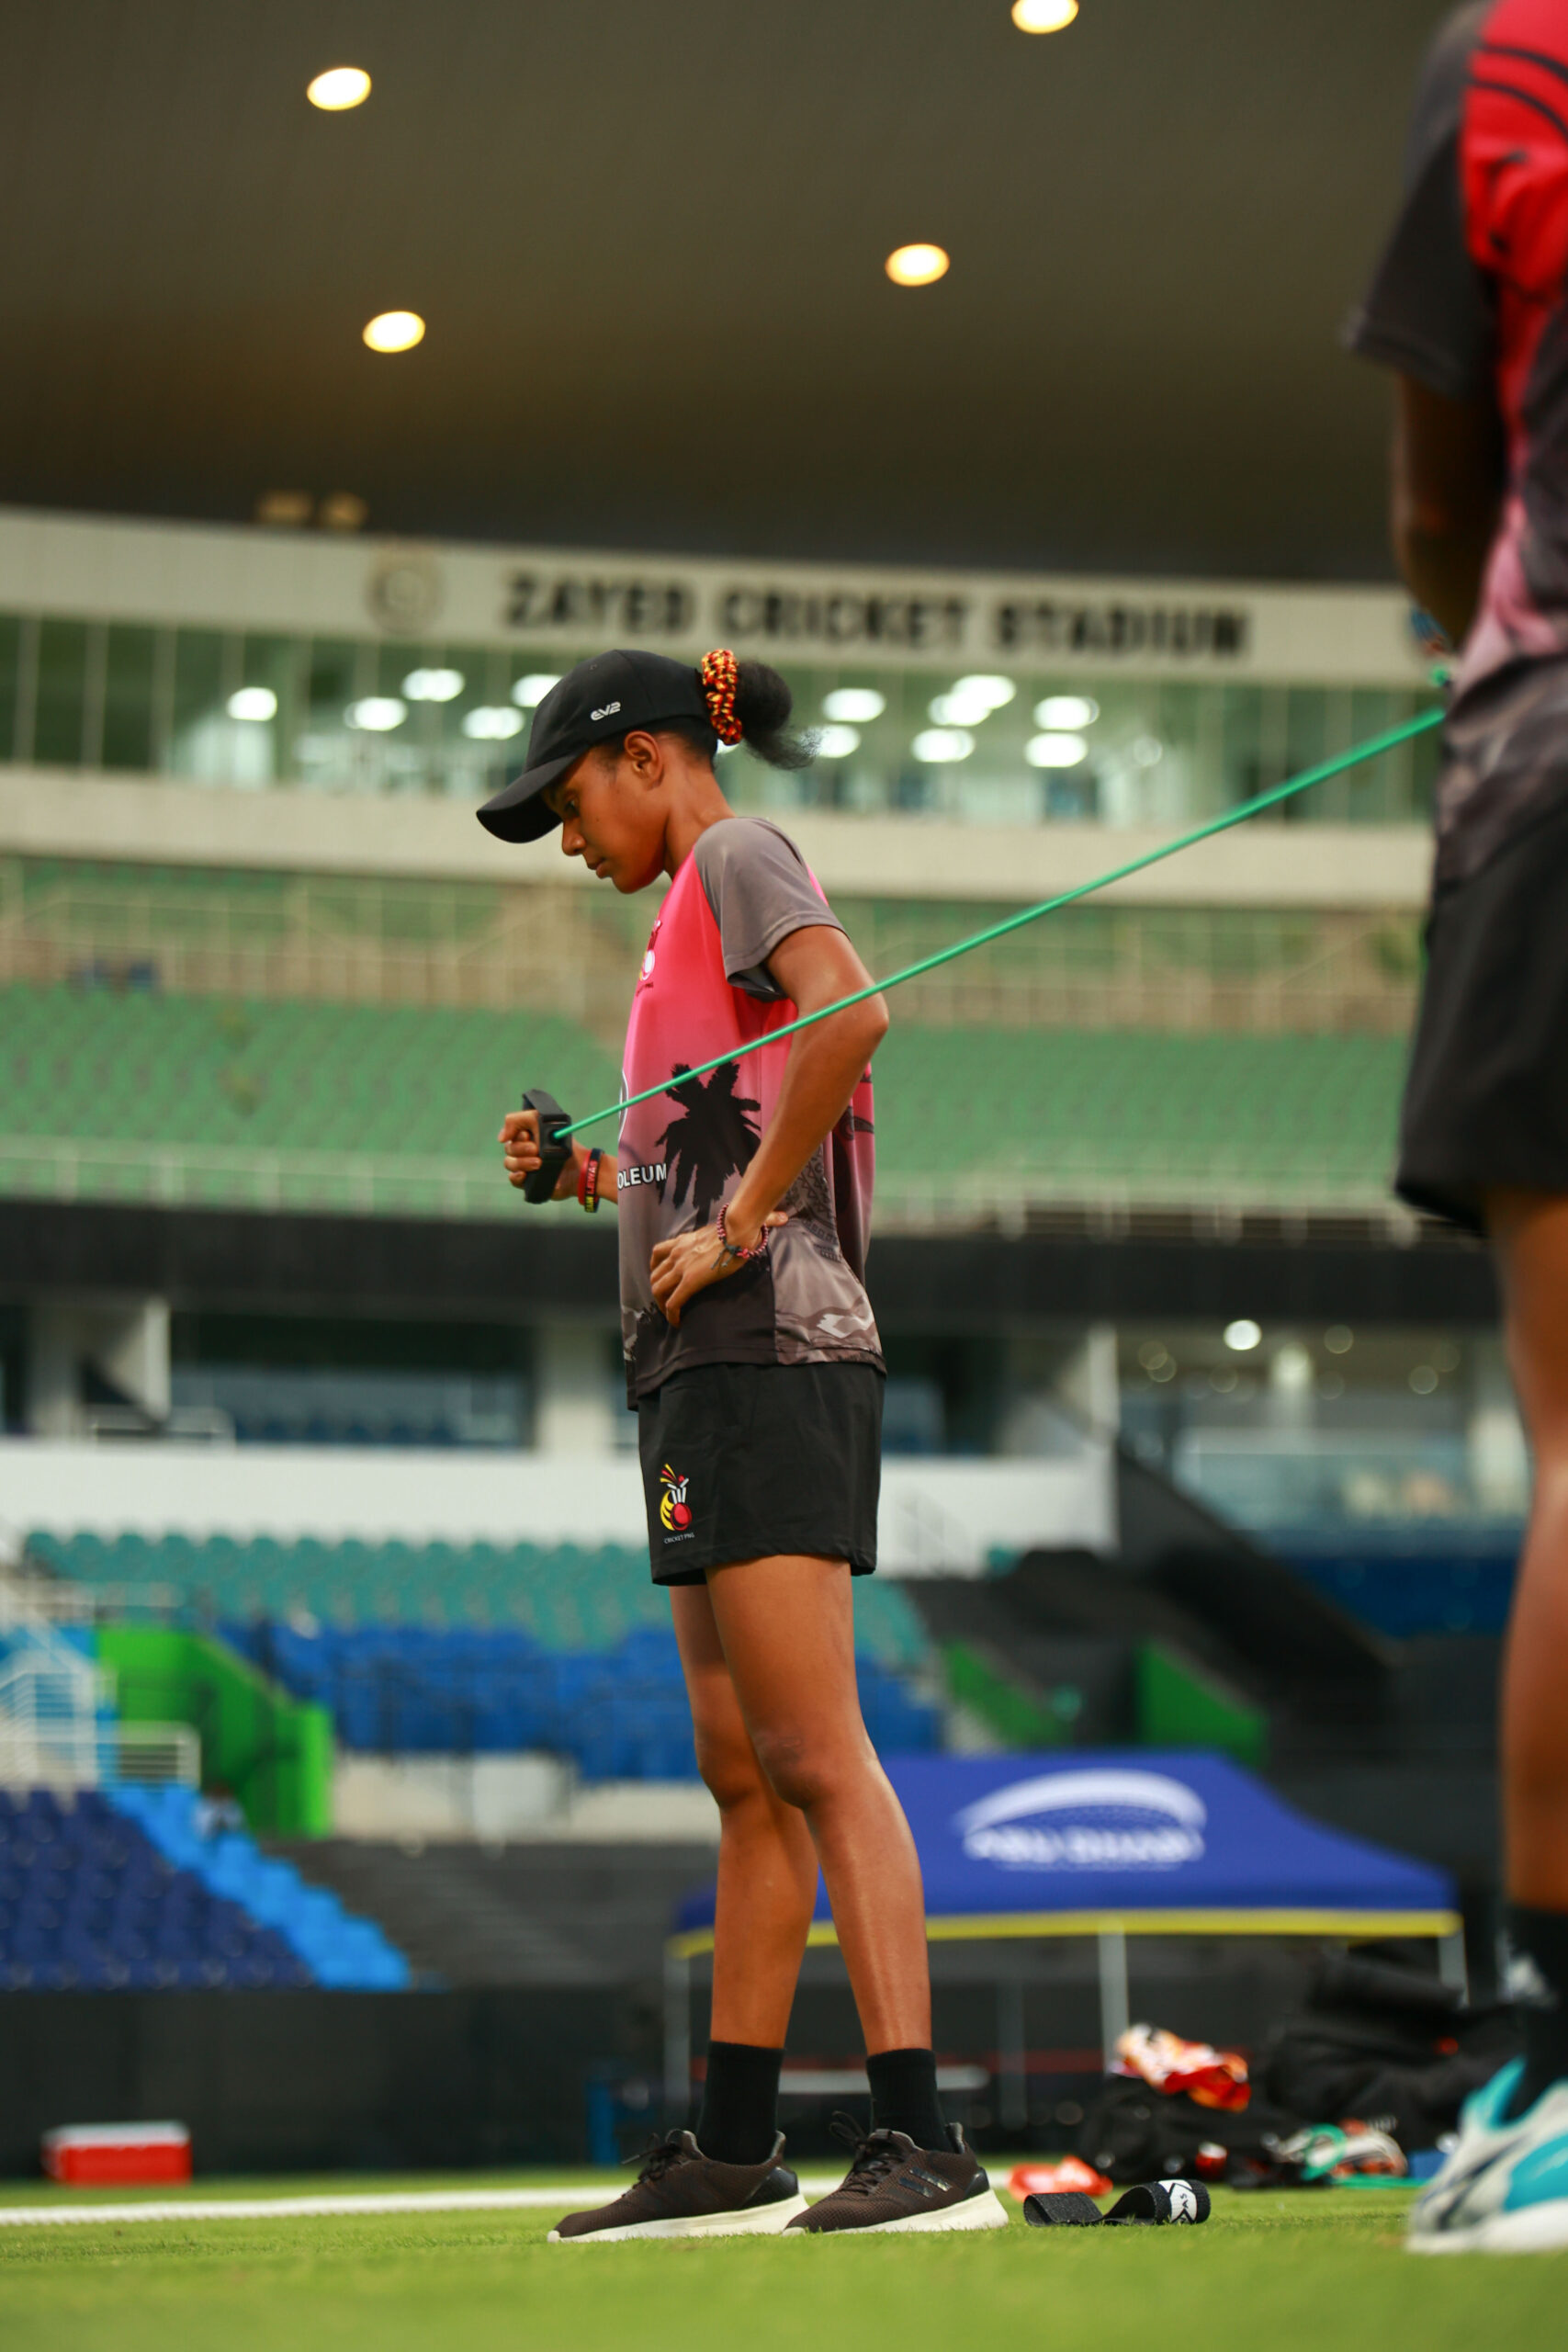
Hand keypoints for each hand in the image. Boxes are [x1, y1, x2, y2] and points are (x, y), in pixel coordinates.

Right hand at [498, 1108, 579, 1199]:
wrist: (578, 1167)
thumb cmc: (561, 1143)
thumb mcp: (540, 1121)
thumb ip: (517, 1120)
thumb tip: (500, 1138)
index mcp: (526, 1136)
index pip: (509, 1135)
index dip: (515, 1135)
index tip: (528, 1135)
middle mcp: (524, 1151)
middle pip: (509, 1149)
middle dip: (521, 1149)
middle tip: (536, 1149)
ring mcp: (526, 1166)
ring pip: (509, 1164)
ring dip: (523, 1162)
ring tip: (539, 1163)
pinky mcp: (528, 1181)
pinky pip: (512, 1180)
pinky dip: (517, 1176)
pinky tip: (526, 1175)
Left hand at [649, 1211, 788, 1325]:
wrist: (739, 1229)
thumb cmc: (741, 1225)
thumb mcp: (732, 1225)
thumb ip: (744, 1224)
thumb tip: (782, 1218)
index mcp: (684, 1240)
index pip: (658, 1252)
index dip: (656, 1268)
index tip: (662, 1278)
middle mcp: (677, 1253)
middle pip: (654, 1273)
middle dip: (657, 1289)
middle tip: (665, 1300)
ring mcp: (681, 1267)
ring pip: (658, 1289)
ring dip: (661, 1303)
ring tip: (670, 1314)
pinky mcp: (689, 1281)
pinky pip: (673, 1302)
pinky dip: (671, 1314)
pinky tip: (677, 1323)